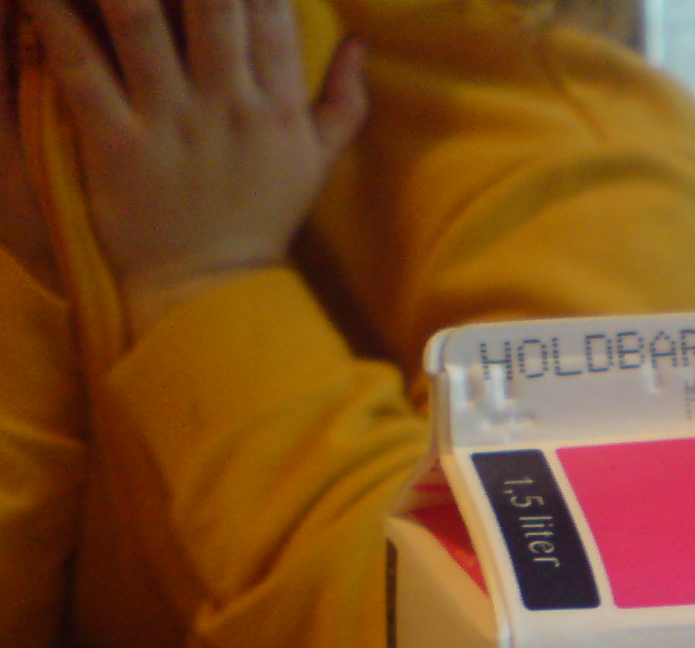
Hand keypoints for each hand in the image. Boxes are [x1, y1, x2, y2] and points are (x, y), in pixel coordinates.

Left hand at [22, 0, 366, 336]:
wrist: (214, 292)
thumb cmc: (261, 221)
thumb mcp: (316, 165)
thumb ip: (342, 102)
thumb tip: (358, 41)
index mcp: (277, 106)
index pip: (271, 11)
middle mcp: (229, 106)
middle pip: (213, 2)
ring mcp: (172, 124)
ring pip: (141, 21)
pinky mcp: (118, 145)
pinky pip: (82, 70)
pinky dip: (56, 19)